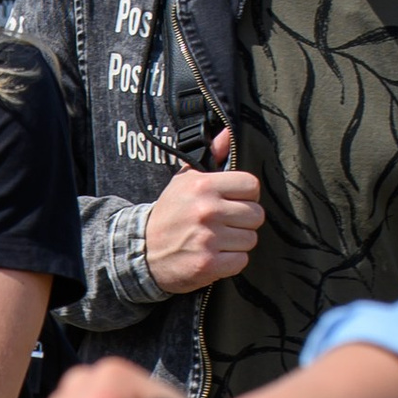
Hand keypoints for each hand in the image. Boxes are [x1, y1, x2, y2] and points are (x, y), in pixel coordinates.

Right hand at [144, 130, 262, 290]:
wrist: (142, 251)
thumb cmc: (170, 214)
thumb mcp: (185, 181)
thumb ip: (211, 156)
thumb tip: (229, 133)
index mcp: (203, 186)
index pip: (251, 186)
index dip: (246, 196)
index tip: (233, 202)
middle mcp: (207, 210)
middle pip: (256, 215)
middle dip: (243, 221)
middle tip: (224, 224)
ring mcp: (208, 238)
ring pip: (250, 239)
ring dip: (237, 243)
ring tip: (218, 240)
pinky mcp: (208, 263)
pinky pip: (241, 261)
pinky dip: (231, 262)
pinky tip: (215, 256)